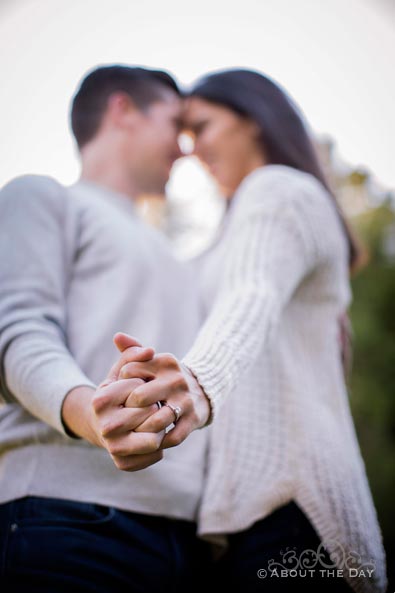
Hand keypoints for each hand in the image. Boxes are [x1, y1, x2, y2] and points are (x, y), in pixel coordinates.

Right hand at [63, 335, 165, 470]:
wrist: (105, 424)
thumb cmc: (117, 392)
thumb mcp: (122, 370)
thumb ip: (133, 354)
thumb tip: (150, 350)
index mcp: (101, 400)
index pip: (140, 390)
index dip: (146, 386)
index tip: (138, 388)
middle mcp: (104, 426)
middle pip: (150, 414)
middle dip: (156, 406)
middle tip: (150, 406)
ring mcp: (113, 447)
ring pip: (155, 438)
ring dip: (161, 427)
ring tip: (154, 420)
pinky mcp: (122, 464)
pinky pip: (156, 455)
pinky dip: (160, 446)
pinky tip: (152, 435)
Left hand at [115, 333, 210, 449]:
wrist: (203, 392)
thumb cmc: (168, 377)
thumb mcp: (154, 361)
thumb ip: (134, 350)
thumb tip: (117, 336)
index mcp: (164, 362)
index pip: (129, 371)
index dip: (121, 383)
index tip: (123, 391)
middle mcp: (176, 379)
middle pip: (140, 397)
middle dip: (129, 408)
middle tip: (125, 415)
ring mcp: (185, 400)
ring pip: (155, 420)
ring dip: (143, 428)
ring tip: (136, 430)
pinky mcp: (193, 419)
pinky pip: (172, 436)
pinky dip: (160, 441)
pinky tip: (152, 439)